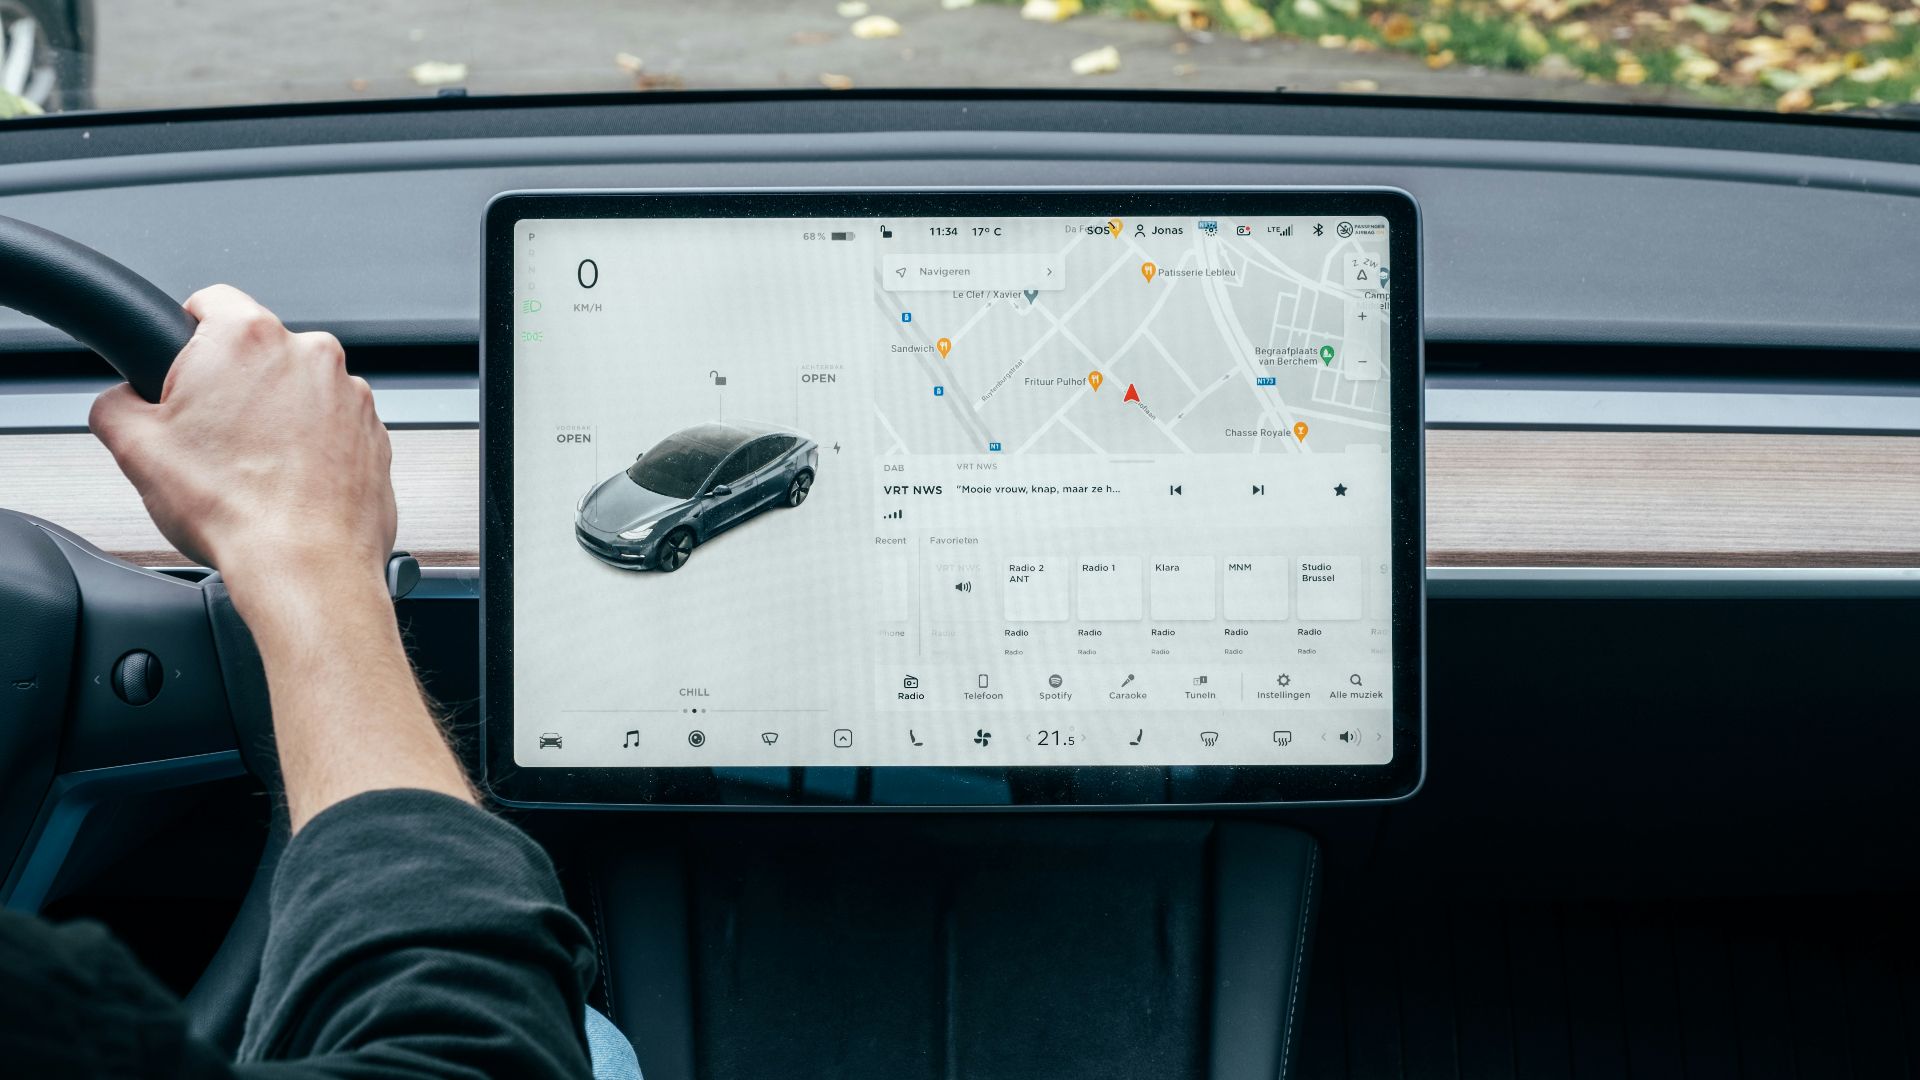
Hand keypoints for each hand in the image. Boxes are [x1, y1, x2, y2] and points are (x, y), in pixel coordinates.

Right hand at [91, 285, 470, 827]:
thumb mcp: (136, 448)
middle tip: (208, 434)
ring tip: (251, 468)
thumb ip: (115, 404)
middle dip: (232, 384)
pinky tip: (288, 483)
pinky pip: (334, 426)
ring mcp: (351, 394)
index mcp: (247, 337)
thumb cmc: (234, 509)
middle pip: (258, 351)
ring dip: (277, 416)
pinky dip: (314, 446)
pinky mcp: (375, 432)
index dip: (185, 334)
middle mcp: (310, 354)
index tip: (180, 363)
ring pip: (299, 390)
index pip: (209, 302)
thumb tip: (120, 401)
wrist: (305, 565)